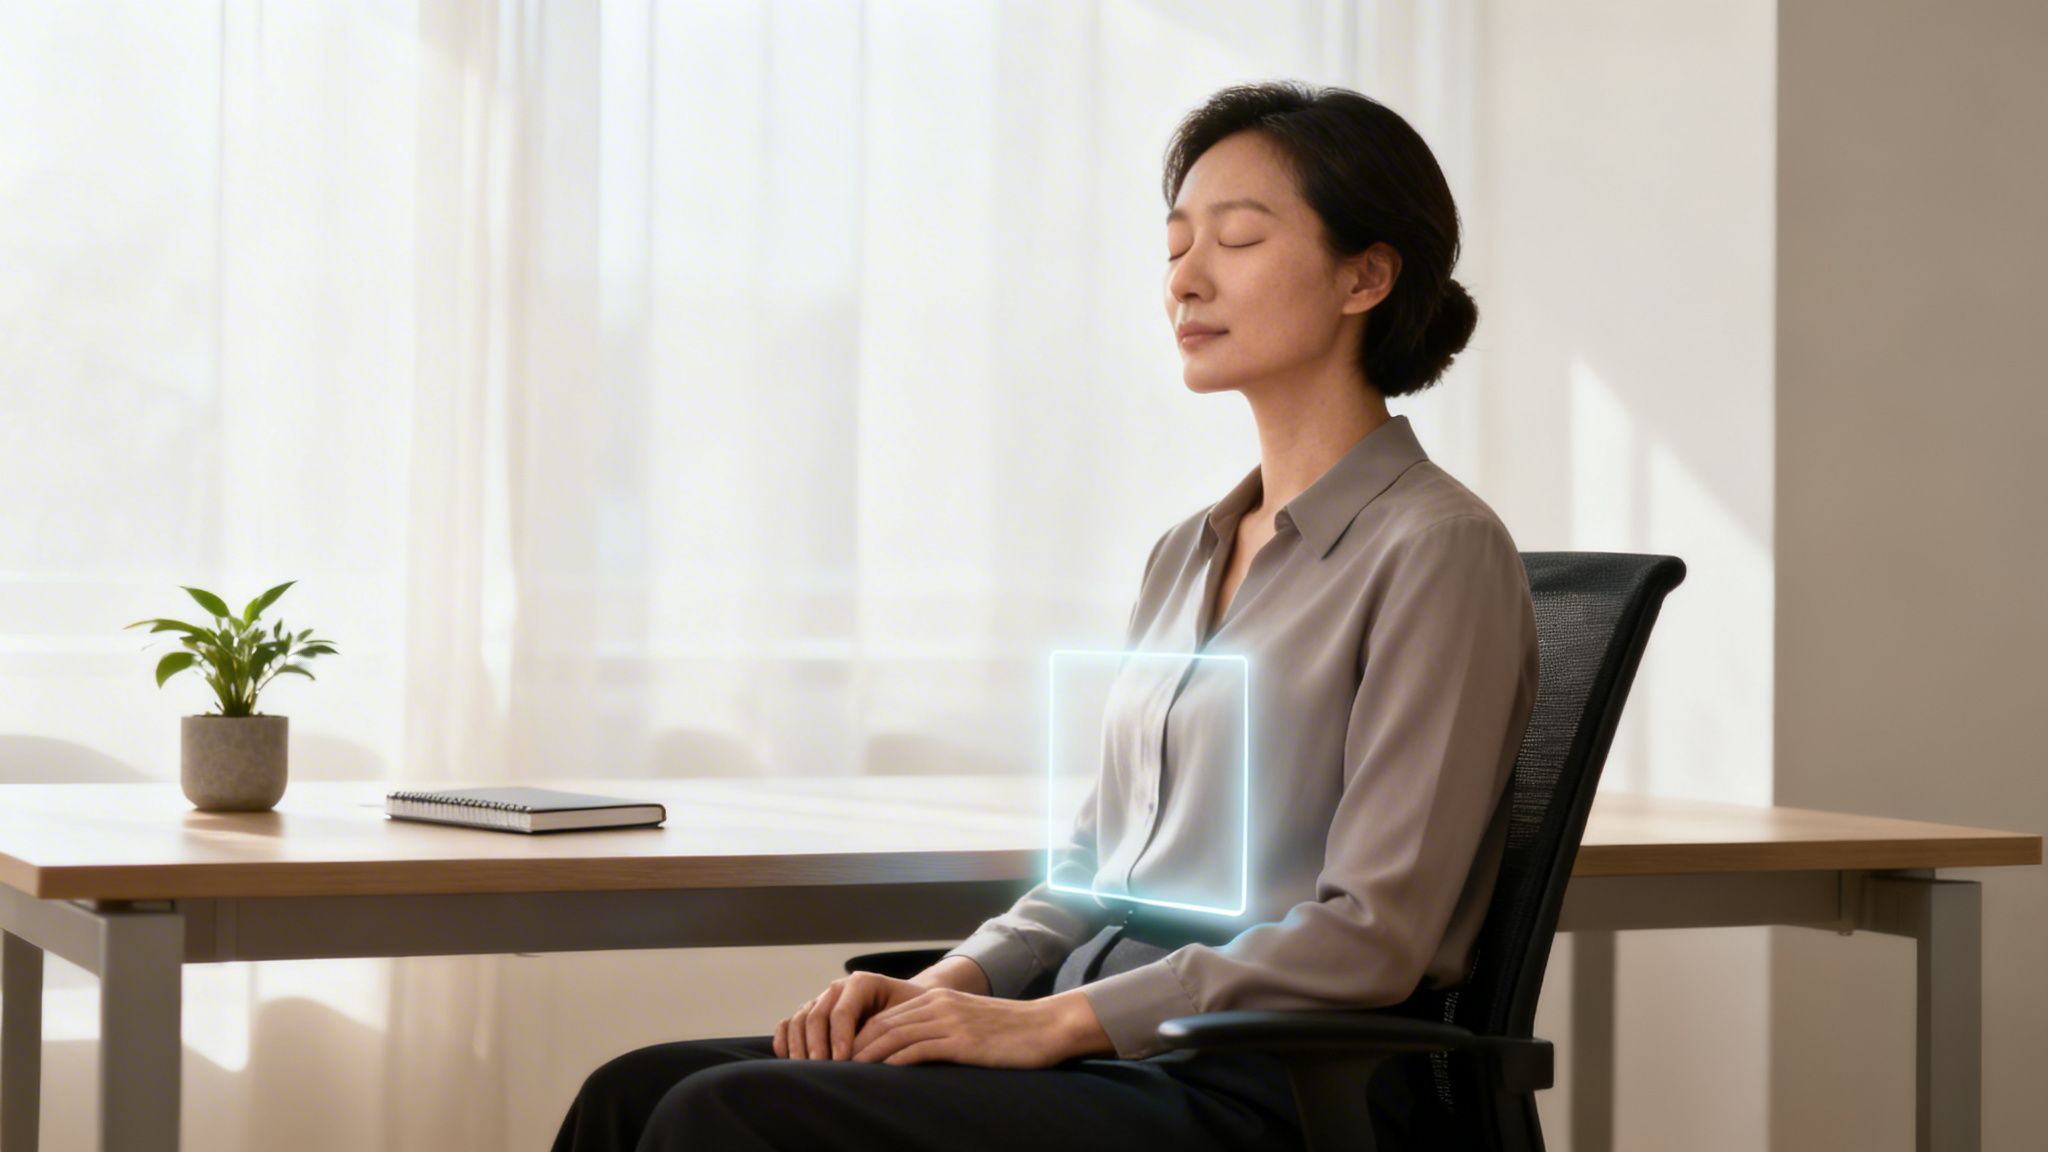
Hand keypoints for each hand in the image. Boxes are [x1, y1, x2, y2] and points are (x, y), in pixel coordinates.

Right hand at [772, 971, 923, 1060]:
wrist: (907, 1005)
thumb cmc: (911, 1014)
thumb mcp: (909, 1016)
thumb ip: (891, 1029)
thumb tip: (872, 1057)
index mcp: (862, 983)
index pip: (842, 1011)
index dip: (840, 1037)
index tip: (843, 1062)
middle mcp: (837, 988)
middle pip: (816, 1016)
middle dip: (816, 1045)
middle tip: (821, 1070)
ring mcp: (821, 1000)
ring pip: (799, 1019)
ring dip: (798, 1046)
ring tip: (806, 1070)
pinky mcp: (810, 1014)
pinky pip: (788, 1023)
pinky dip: (783, 1039)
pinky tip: (786, 1057)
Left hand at [849, 988, 1112, 1068]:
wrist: (1047, 1027)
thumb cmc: (1012, 1031)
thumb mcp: (971, 1022)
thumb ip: (944, 1029)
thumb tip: (916, 1050)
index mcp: (939, 999)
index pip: (887, 1015)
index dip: (861, 1035)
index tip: (843, 1055)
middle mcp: (939, 1005)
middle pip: (883, 1023)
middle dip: (855, 1045)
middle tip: (834, 1066)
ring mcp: (949, 1021)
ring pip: (894, 1035)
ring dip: (866, 1055)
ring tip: (846, 1073)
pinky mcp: (961, 1041)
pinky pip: (917, 1049)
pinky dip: (893, 1062)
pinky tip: (880, 1075)